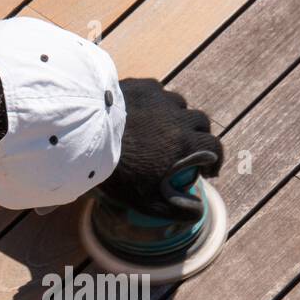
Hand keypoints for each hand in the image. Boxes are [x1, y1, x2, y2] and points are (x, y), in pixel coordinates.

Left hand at [101, 78, 222, 218]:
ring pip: (179, 105)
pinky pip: (156, 92)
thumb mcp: (146, 202)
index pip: (214, 147)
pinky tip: (143, 114)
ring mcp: (159, 98)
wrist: (83, 139)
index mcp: (184, 143)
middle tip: (189, 148)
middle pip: (201, 122)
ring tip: (164, 129)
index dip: (216, 159)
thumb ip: (176, 211)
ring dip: (178, 117)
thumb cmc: (115, 174)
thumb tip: (198, 213)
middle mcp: (177, 116)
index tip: (209, 169)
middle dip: (200, 136)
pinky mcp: (140, 86)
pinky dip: (156, 103)